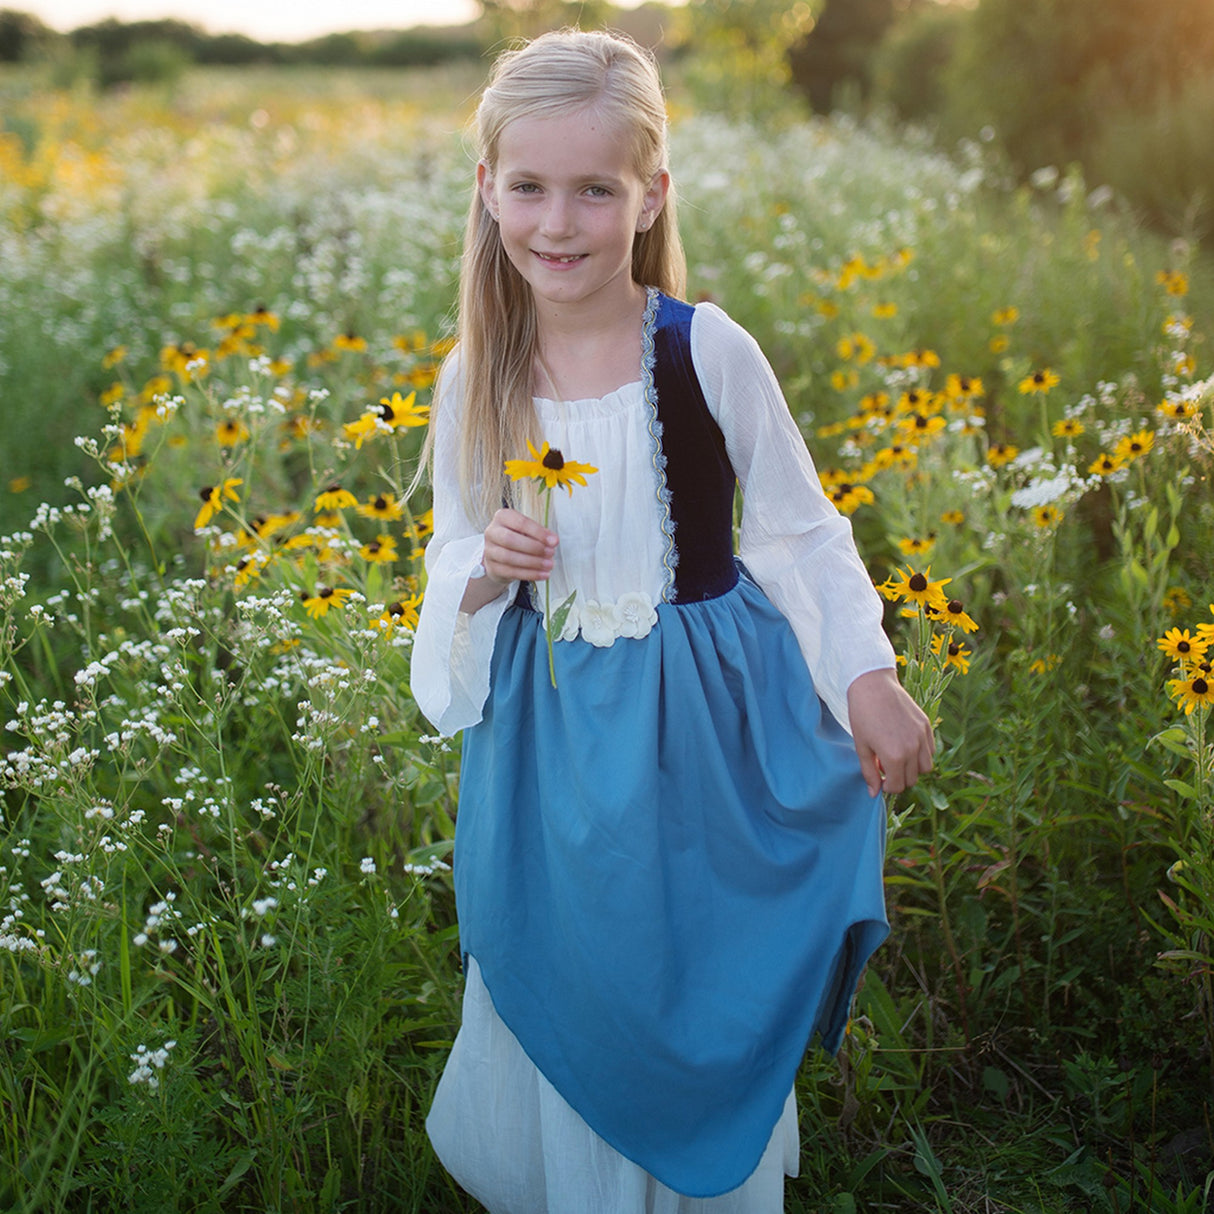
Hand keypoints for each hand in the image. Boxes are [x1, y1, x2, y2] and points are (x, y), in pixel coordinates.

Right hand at [482, 507, 556, 582]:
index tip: (554, 541)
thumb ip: (540, 534)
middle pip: (510, 540)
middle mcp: (492, 532)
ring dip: (532, 562)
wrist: (501, 556)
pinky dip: (529, 574)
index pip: (520, 523)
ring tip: (548, 565)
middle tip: (550, 553)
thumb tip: (553, 540)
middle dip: (534, 547)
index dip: (538, 532)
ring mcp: (489, 551)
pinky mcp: (492, 567)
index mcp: (502, 517)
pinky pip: (510, 572)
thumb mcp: (528, 531)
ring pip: (509, 557)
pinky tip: (542, 574)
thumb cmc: (518, 538)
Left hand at [847, 668, 934, 796]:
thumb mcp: (861, 746)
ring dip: (913, 768)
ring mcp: (922, 737)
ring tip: (896, 756)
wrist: (873, 685)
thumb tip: (874, 793)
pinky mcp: (926, 726)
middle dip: (899, 778)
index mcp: (894, 756)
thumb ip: (869, 772)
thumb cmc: (862, 715)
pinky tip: (905, 744)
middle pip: (912, 779)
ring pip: (925, 767)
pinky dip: (921, 753)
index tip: (879, 778)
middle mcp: (912, 749)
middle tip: (884, 765)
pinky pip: (930, 750)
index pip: (898, 786)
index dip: (887, 786)